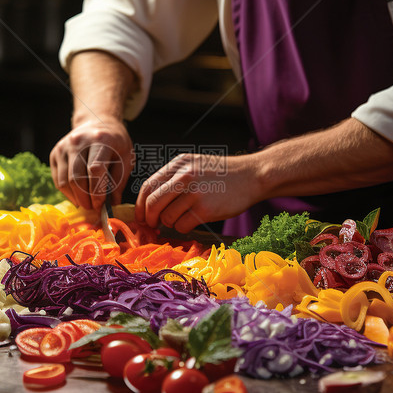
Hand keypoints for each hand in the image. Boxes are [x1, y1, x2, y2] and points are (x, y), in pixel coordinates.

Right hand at [50, 117, 132, 209]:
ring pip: (65, 181)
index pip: (95, 170)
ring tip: (87, 204)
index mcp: (101, 140)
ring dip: (76, 198)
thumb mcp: (126, 157)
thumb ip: (119, 180)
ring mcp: (64, 146)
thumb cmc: (115, 143)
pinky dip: (68, 192)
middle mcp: (79, 141)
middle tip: (94, 208)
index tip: (101, 204)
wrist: (97, 122)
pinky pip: (58, 179)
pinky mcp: (55, 153)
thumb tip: (112, 204)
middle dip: (85, 198)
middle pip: (77, 178)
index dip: (97, 191)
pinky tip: (78, 196)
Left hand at [135, 152, 260, 232]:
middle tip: (152, 225)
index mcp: (179, 164)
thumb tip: (150, 202)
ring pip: (166, 217)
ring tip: (182, 219)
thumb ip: (174, 178)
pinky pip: (182, 226)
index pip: (148, 186)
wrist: (252, 176)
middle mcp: (184, 176)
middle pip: (152, 203)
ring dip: (170, 223)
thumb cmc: (222, 174)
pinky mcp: (205, 209)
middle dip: (149, 218)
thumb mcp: (195, 165)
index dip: (140, 204)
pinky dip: (183, 228)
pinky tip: (192, 222)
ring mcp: (194, 193)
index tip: (141, 216)